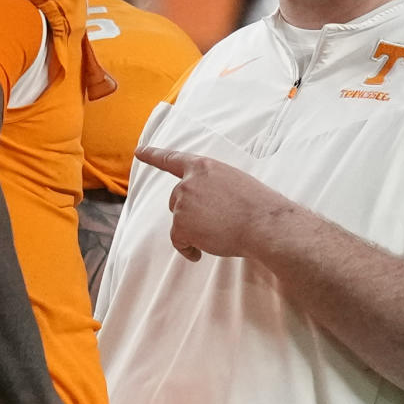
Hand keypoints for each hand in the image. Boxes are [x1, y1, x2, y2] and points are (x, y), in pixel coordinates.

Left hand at [135, 144, 288, 262]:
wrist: (264, 224)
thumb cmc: (257, 206)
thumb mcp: (234, 182)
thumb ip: (213, 185)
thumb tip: (205, 204)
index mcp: (204, 167)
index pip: (172, 159)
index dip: (153, 155)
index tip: (139, 152)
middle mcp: (189, 181)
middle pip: (176, 200)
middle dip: (188, 213)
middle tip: (213, 223)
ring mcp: (183, 202)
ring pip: (180, 222)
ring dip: (193, 231)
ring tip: (218, 234)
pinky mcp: (181, 223)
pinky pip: (178, 241)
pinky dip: (188, 249)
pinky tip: (201, 252)